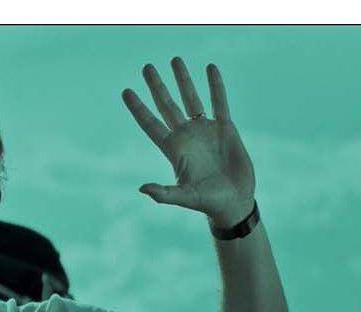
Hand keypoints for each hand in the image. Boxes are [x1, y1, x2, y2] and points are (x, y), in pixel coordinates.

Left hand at [122, 57, 255, 227]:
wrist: (234, 202)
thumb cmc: (207, 203)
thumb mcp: (184, 197)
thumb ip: (164, 193)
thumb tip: (142, 189)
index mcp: (172, 149)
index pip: (150, 124)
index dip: (138, 108)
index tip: (126, 91)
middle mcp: (186, 136)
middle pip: (166, 105)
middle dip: (156, 86)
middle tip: (146, 67)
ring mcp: (205, 130)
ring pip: (191, 99)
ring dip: (183, 80)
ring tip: (175, 60)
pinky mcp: (225, 129)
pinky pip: (219, 102)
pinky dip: (215, 86)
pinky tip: (210, 68)